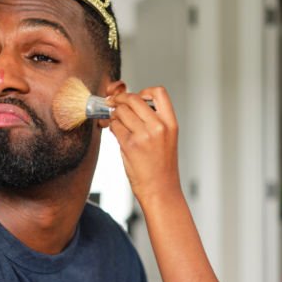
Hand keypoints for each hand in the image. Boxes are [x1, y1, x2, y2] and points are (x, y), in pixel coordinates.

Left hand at [106, 87, 181, 203]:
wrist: (160, 189)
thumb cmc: (161, 167)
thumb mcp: (165, 139)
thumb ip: (151, 120)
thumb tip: (127, 104)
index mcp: (170, 123)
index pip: (158, 93)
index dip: (144, 91)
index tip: (137, 97)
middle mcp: (158, 127)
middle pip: (134, 99)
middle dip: (120, 99)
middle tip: (114, 104)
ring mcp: (143, 135)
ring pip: (121, 112)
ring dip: (114, 114)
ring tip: (115, 121)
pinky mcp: (129, 145)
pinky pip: (115, 126)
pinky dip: (112, 127)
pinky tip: (115, 132)